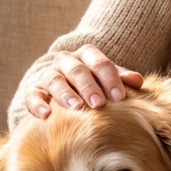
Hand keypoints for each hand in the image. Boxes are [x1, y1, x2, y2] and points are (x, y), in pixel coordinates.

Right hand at [26, 44, 143, 118]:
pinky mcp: (34, 90)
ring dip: (65, 94)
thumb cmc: (94, 83)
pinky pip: (33, 95)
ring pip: (55, 81)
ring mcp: (48, 75)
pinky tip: (46, 115)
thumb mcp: (108, 78)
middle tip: (99, 104)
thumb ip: (121, 78)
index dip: (110, 78)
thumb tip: (138, 81)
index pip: (99, 62)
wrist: (63, 85)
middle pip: (77, 70)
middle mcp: (66, 62)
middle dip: (89, 87)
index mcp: (87, 55)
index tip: (119, 97)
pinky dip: (38, 104)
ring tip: (75, 108)